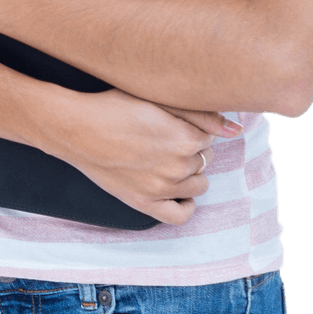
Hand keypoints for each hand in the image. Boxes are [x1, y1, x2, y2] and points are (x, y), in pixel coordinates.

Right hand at [43, 87, 241, 224]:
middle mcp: (178, 166)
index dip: (193, 127)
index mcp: (184, 137)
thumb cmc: (114, 105)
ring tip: (167, 157)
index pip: (209, 136)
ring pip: (199, 184)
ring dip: (190, 171)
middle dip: (192, 148)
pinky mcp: (145, 204)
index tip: (174, 121)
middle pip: (205, 159)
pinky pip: (181, 214)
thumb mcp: (157, 99)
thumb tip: (236, 130)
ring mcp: (162, 188)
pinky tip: (177, 189)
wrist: (76, 128)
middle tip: (166, 135)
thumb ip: (200, 112)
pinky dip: (185, 203)